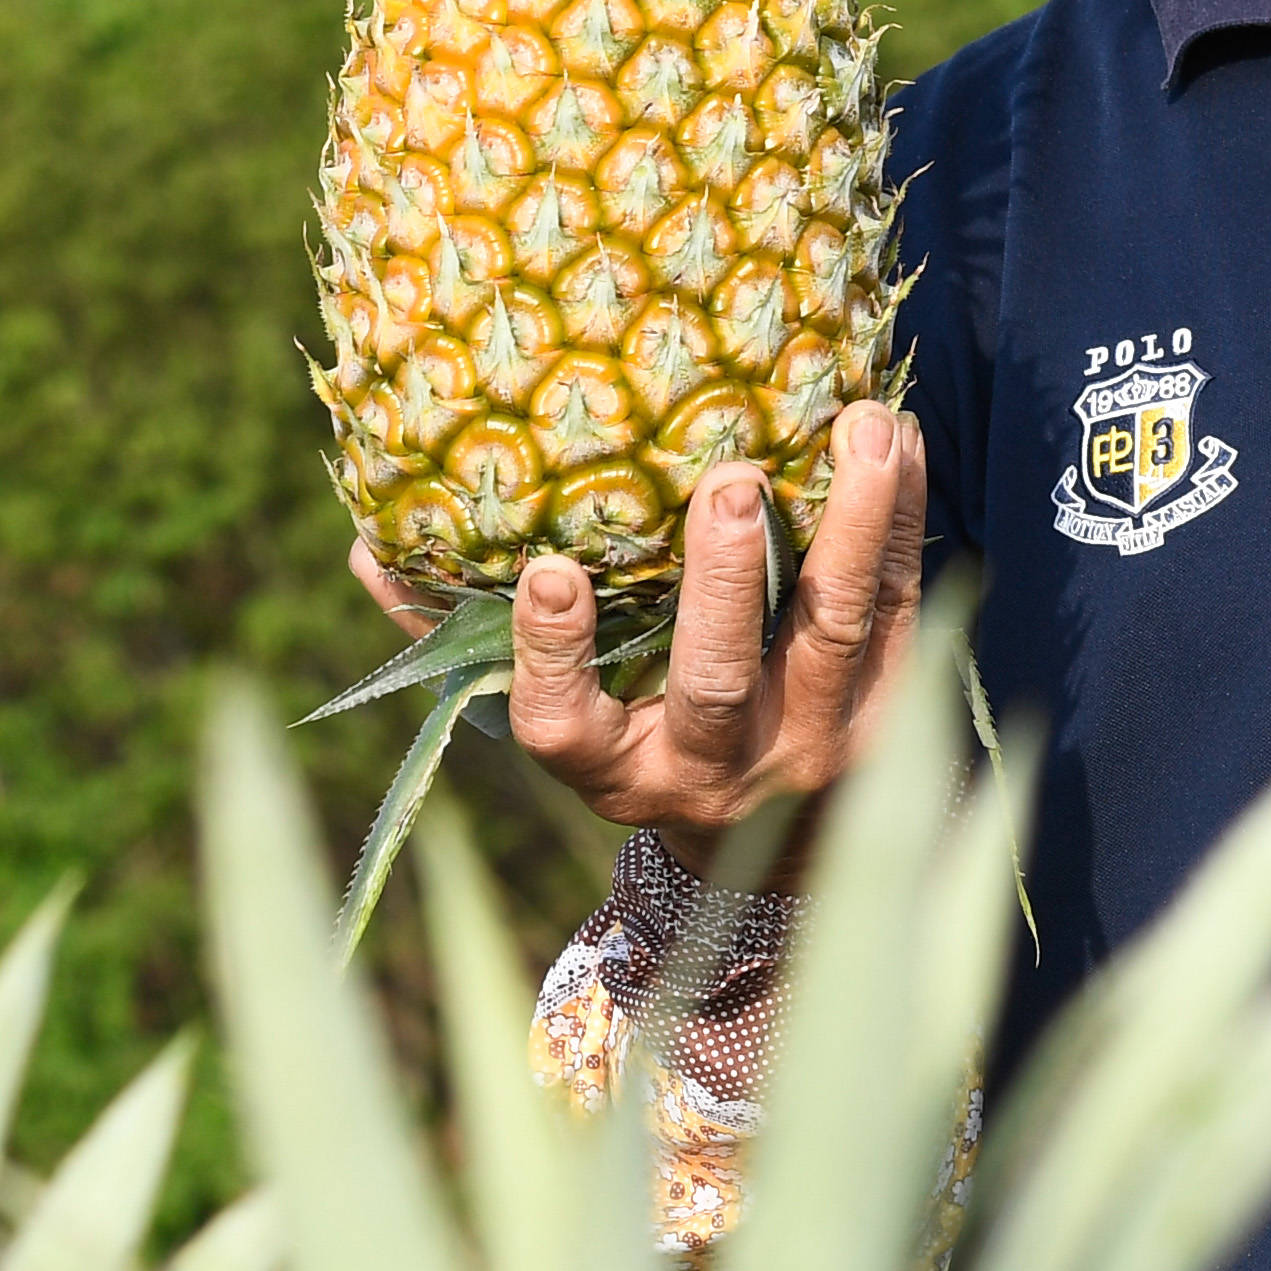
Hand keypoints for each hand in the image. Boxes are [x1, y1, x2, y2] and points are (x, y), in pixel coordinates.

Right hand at [344, 399, 932, 875]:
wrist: (791, 845)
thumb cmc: (642, 740)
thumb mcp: (560, 718)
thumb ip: (462, 645)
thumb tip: (368, 549)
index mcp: (618, 770)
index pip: (565, 728)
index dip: (552, 658)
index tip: (547, 575)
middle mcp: (717, 768)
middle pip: (717, 682)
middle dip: (722, 582)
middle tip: (727, 481)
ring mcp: (814, 741)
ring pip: (835, 633)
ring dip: (849, 525)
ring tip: (858, 425)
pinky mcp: (892, 710)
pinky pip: (901, 605)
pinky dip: (901, 519)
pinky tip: (898, 439)